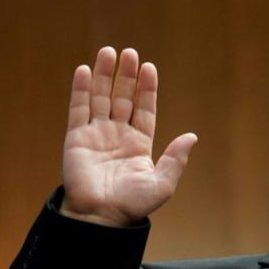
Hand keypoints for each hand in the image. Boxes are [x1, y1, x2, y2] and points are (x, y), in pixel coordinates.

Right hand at [60, 47, 197, 226]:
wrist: (101, 217)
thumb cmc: (132, 204)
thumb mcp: (162, 183)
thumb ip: (176, 158)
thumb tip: (192, 136)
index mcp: (139, 145)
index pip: (144, 109)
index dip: (147, 89)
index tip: (149, 68)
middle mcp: (117, 136)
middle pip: (123, 98)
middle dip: (127, 76)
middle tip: (130, 53)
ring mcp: (96, 135)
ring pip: (100, 98)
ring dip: (104, 75)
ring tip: (109, 51)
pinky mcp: (76, 138)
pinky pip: (78, 109)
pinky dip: (80, 89)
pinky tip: (83, 70)